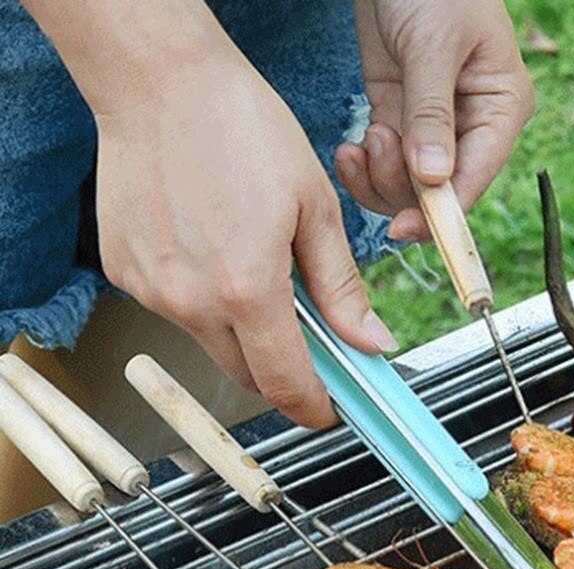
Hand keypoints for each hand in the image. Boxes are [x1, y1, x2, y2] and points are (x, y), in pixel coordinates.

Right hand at [93, 47, 395, 426]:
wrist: (157, 78)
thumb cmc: (241, 127)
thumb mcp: (316, 208)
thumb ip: (341, 287)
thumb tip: (369, 342)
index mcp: (248, 288)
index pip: (285, 383)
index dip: (313, 406)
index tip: (328, 408)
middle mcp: (192, 300)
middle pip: (248, 373)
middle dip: (283, 368)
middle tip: (308, 335)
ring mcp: (152, 290)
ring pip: (212, 342)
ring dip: (242, 329)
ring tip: (254, 265)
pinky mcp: (126, 274)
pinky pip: (178, 309)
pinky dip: (204, 298)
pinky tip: (213, 248)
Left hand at [336, 0, 534, 241]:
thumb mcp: (432, 45)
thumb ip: (430, 114)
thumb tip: (433, 180)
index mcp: (500, 109)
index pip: (476, 177)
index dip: (443, 211)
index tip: (403, 228)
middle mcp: (471, 126)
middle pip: (441, 192)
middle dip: (401, 186)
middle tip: (375, 147)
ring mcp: (434, 127)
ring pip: (409, 187)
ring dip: (379, 178)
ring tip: (360, 143)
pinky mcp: (400, 119)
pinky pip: (385, 167)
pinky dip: (364, 168)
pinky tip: (350, 150)